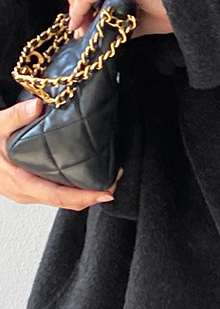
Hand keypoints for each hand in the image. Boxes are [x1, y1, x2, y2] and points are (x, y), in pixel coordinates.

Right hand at [0, 98, 121, 209]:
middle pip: (66, 202)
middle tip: (115, 182)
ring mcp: (26, 193)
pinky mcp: (26, 187)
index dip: (87, 197)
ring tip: (105, 178)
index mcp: (21, 184)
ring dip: (83, 193)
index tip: (108, 192)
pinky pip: (53, 193)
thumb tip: (38, 105)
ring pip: (60, 199)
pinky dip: (71, 188)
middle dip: (92, 196)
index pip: (61, 197)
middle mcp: (26, 193)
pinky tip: (82, 173)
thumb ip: (15, 117)